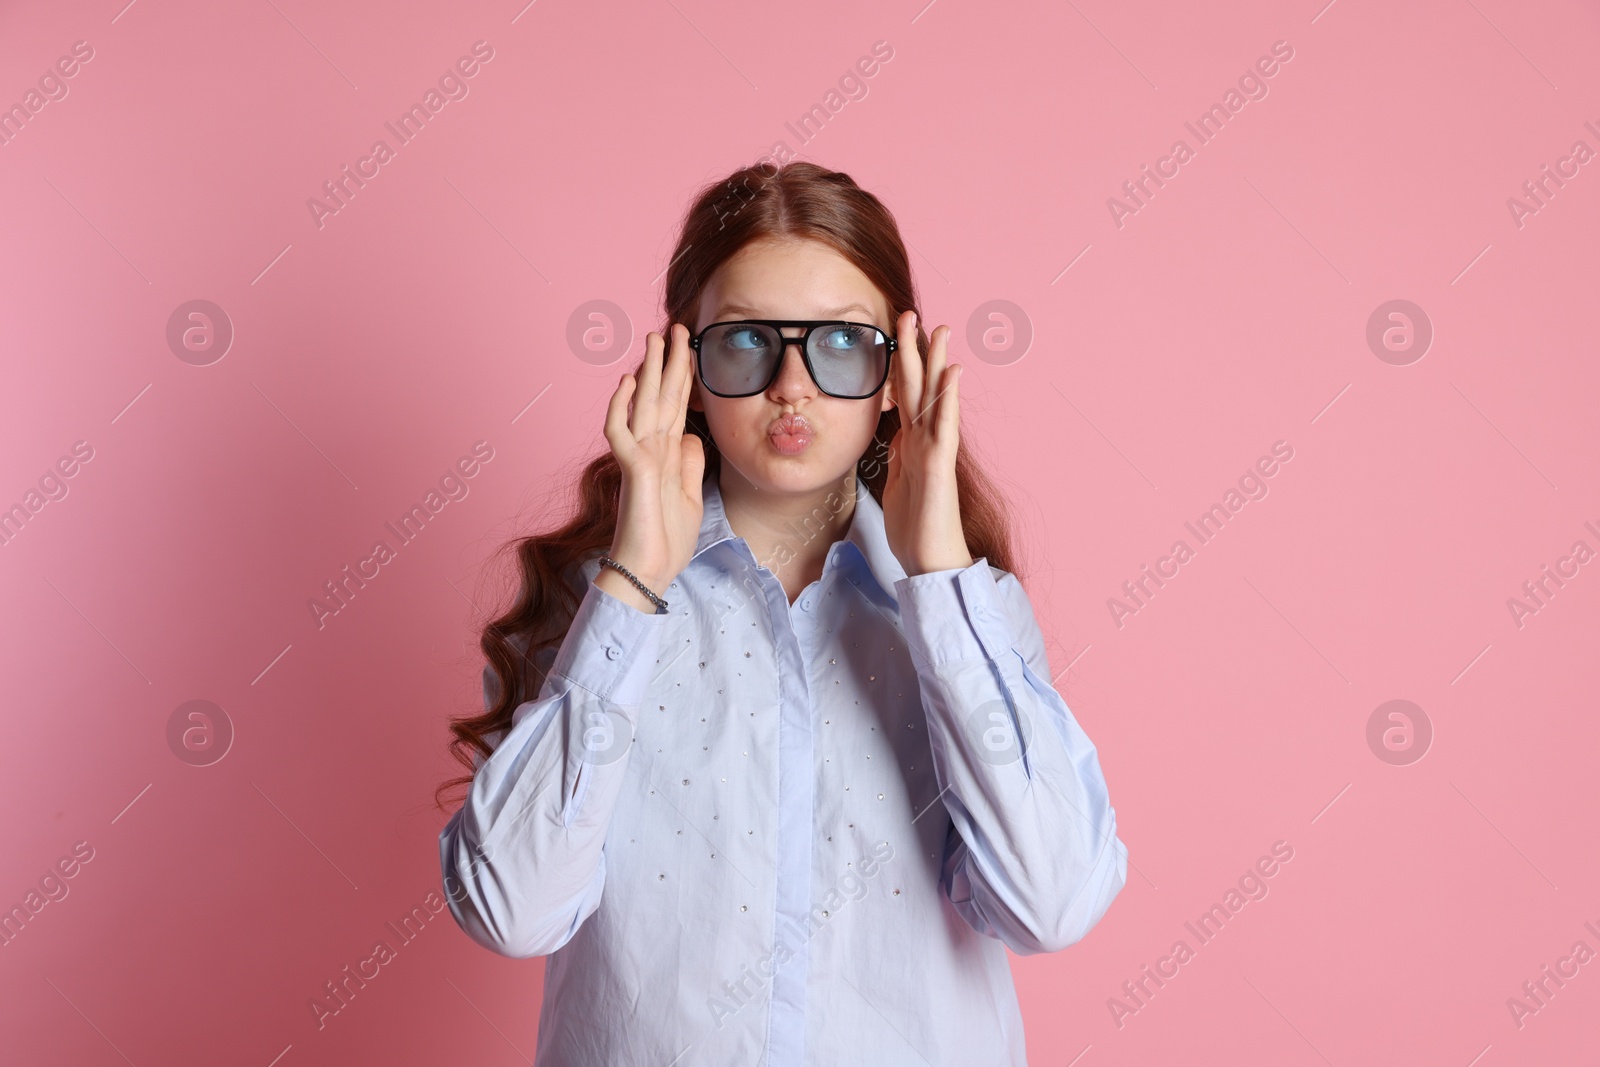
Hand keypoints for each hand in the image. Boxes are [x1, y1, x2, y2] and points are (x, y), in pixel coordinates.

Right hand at [600, 323, 706, 603]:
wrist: (649, 572)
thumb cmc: (666, 540)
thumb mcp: (690, 496)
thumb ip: (689, 463)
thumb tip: (691, 434)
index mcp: (665, 455)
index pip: (674, 408)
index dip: (681, 379)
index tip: (688, 350)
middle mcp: (650, 450)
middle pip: (660, 397)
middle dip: (668, 362)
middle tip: (675, 328)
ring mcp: (639, 457)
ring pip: (643, 404)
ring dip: (649, 370)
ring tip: (655, 338)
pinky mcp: (631, 470)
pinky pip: (621, 431)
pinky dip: (620, 406)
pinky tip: (627, 382)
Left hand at [880, 310, 974, 576]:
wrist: (931, 564)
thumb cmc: (916, 530)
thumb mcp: (896, 484)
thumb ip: (898, 456)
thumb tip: (895, 434)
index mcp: (912, 445)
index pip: (905, 396)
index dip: (900, 366)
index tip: (894, 335)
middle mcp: (926, 442)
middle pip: (919, 388)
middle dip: (915, 350)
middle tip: (910, 314)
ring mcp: (935, 452)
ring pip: (935, 399)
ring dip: (936, 362)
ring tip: (940, 330)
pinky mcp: (939, 467)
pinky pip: (944, 427)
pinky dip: (949, 398)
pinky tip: (953, 373)